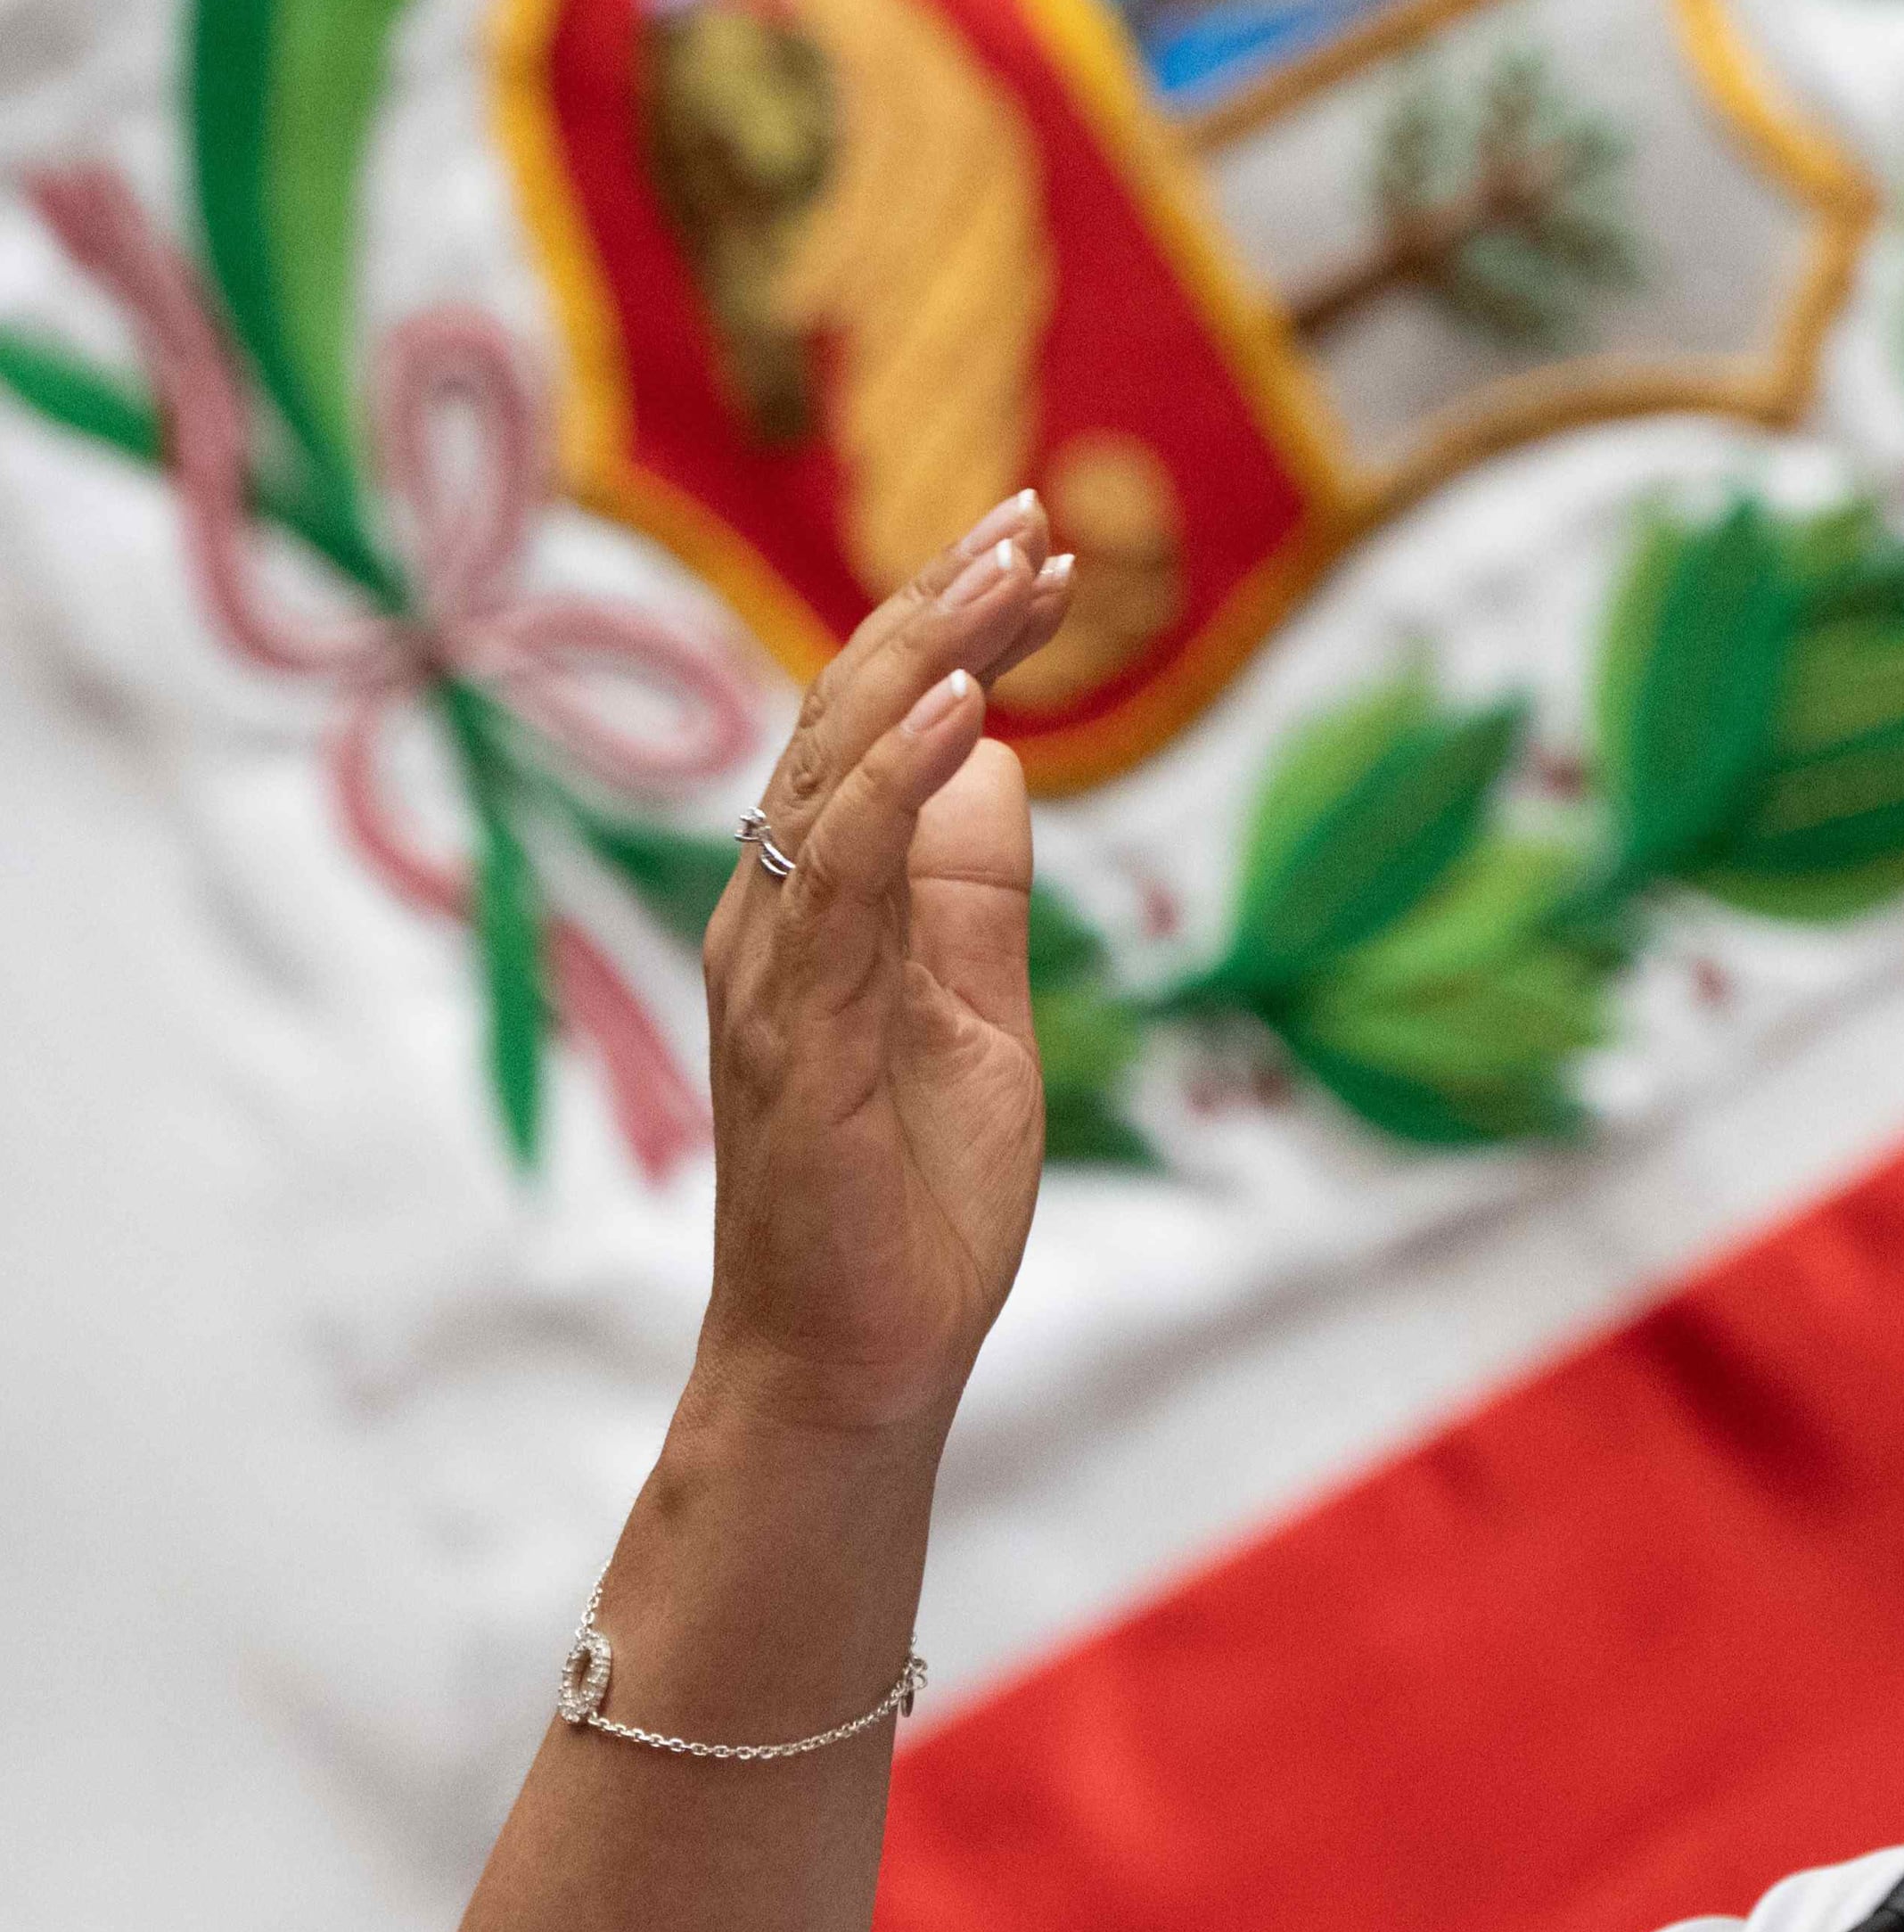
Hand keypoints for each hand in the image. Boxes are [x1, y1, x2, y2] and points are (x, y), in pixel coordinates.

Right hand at [692, 495, 1080, 1442]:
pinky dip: (900, 781)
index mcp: (822, 904)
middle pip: (853, 717)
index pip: (883, 732)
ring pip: (840, 767)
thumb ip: (977, 895)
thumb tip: (1003, 761)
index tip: (1041, 552)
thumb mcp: (983, 1019)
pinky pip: (843, 873)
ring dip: (931, 658)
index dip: (956, 634)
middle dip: (945, 607)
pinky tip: (970, 711)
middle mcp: (776, 911)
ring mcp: (776, 964)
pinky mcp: (798, 1027)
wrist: (860, 1356)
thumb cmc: (912, 1204)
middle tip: (1036, 517)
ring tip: (1013, 571)